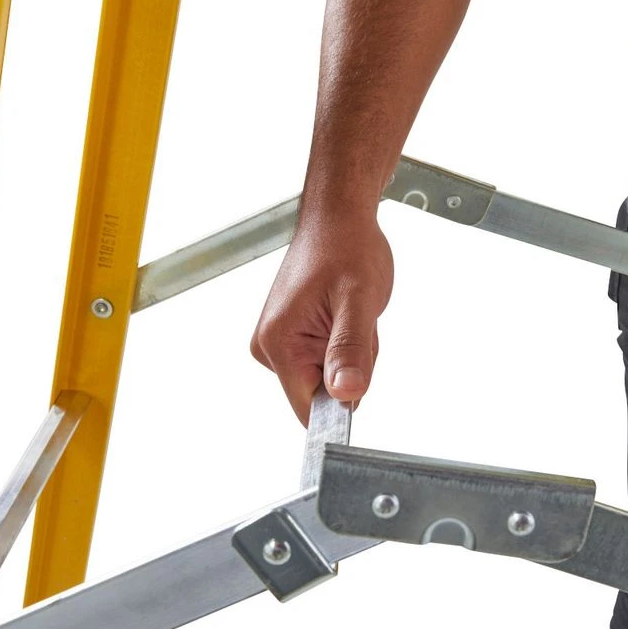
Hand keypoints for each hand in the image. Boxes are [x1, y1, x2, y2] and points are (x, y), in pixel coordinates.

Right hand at [250, 207, 393, 425]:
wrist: (338, 219)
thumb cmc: (345, 248)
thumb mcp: (358, 301)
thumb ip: (350, 351)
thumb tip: (346, 396)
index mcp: (278, 343)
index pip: (308, 409)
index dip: (340, 400)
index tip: (357, 371)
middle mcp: (269, 346)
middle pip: (322, 392)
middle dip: (349, 366)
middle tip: (356, 324)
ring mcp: (278, 341)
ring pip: (327, 376)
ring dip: (349, 351)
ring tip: (349, 313)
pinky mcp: (290, 335)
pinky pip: (324, 359)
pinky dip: (343, 342)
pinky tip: (343, 313)